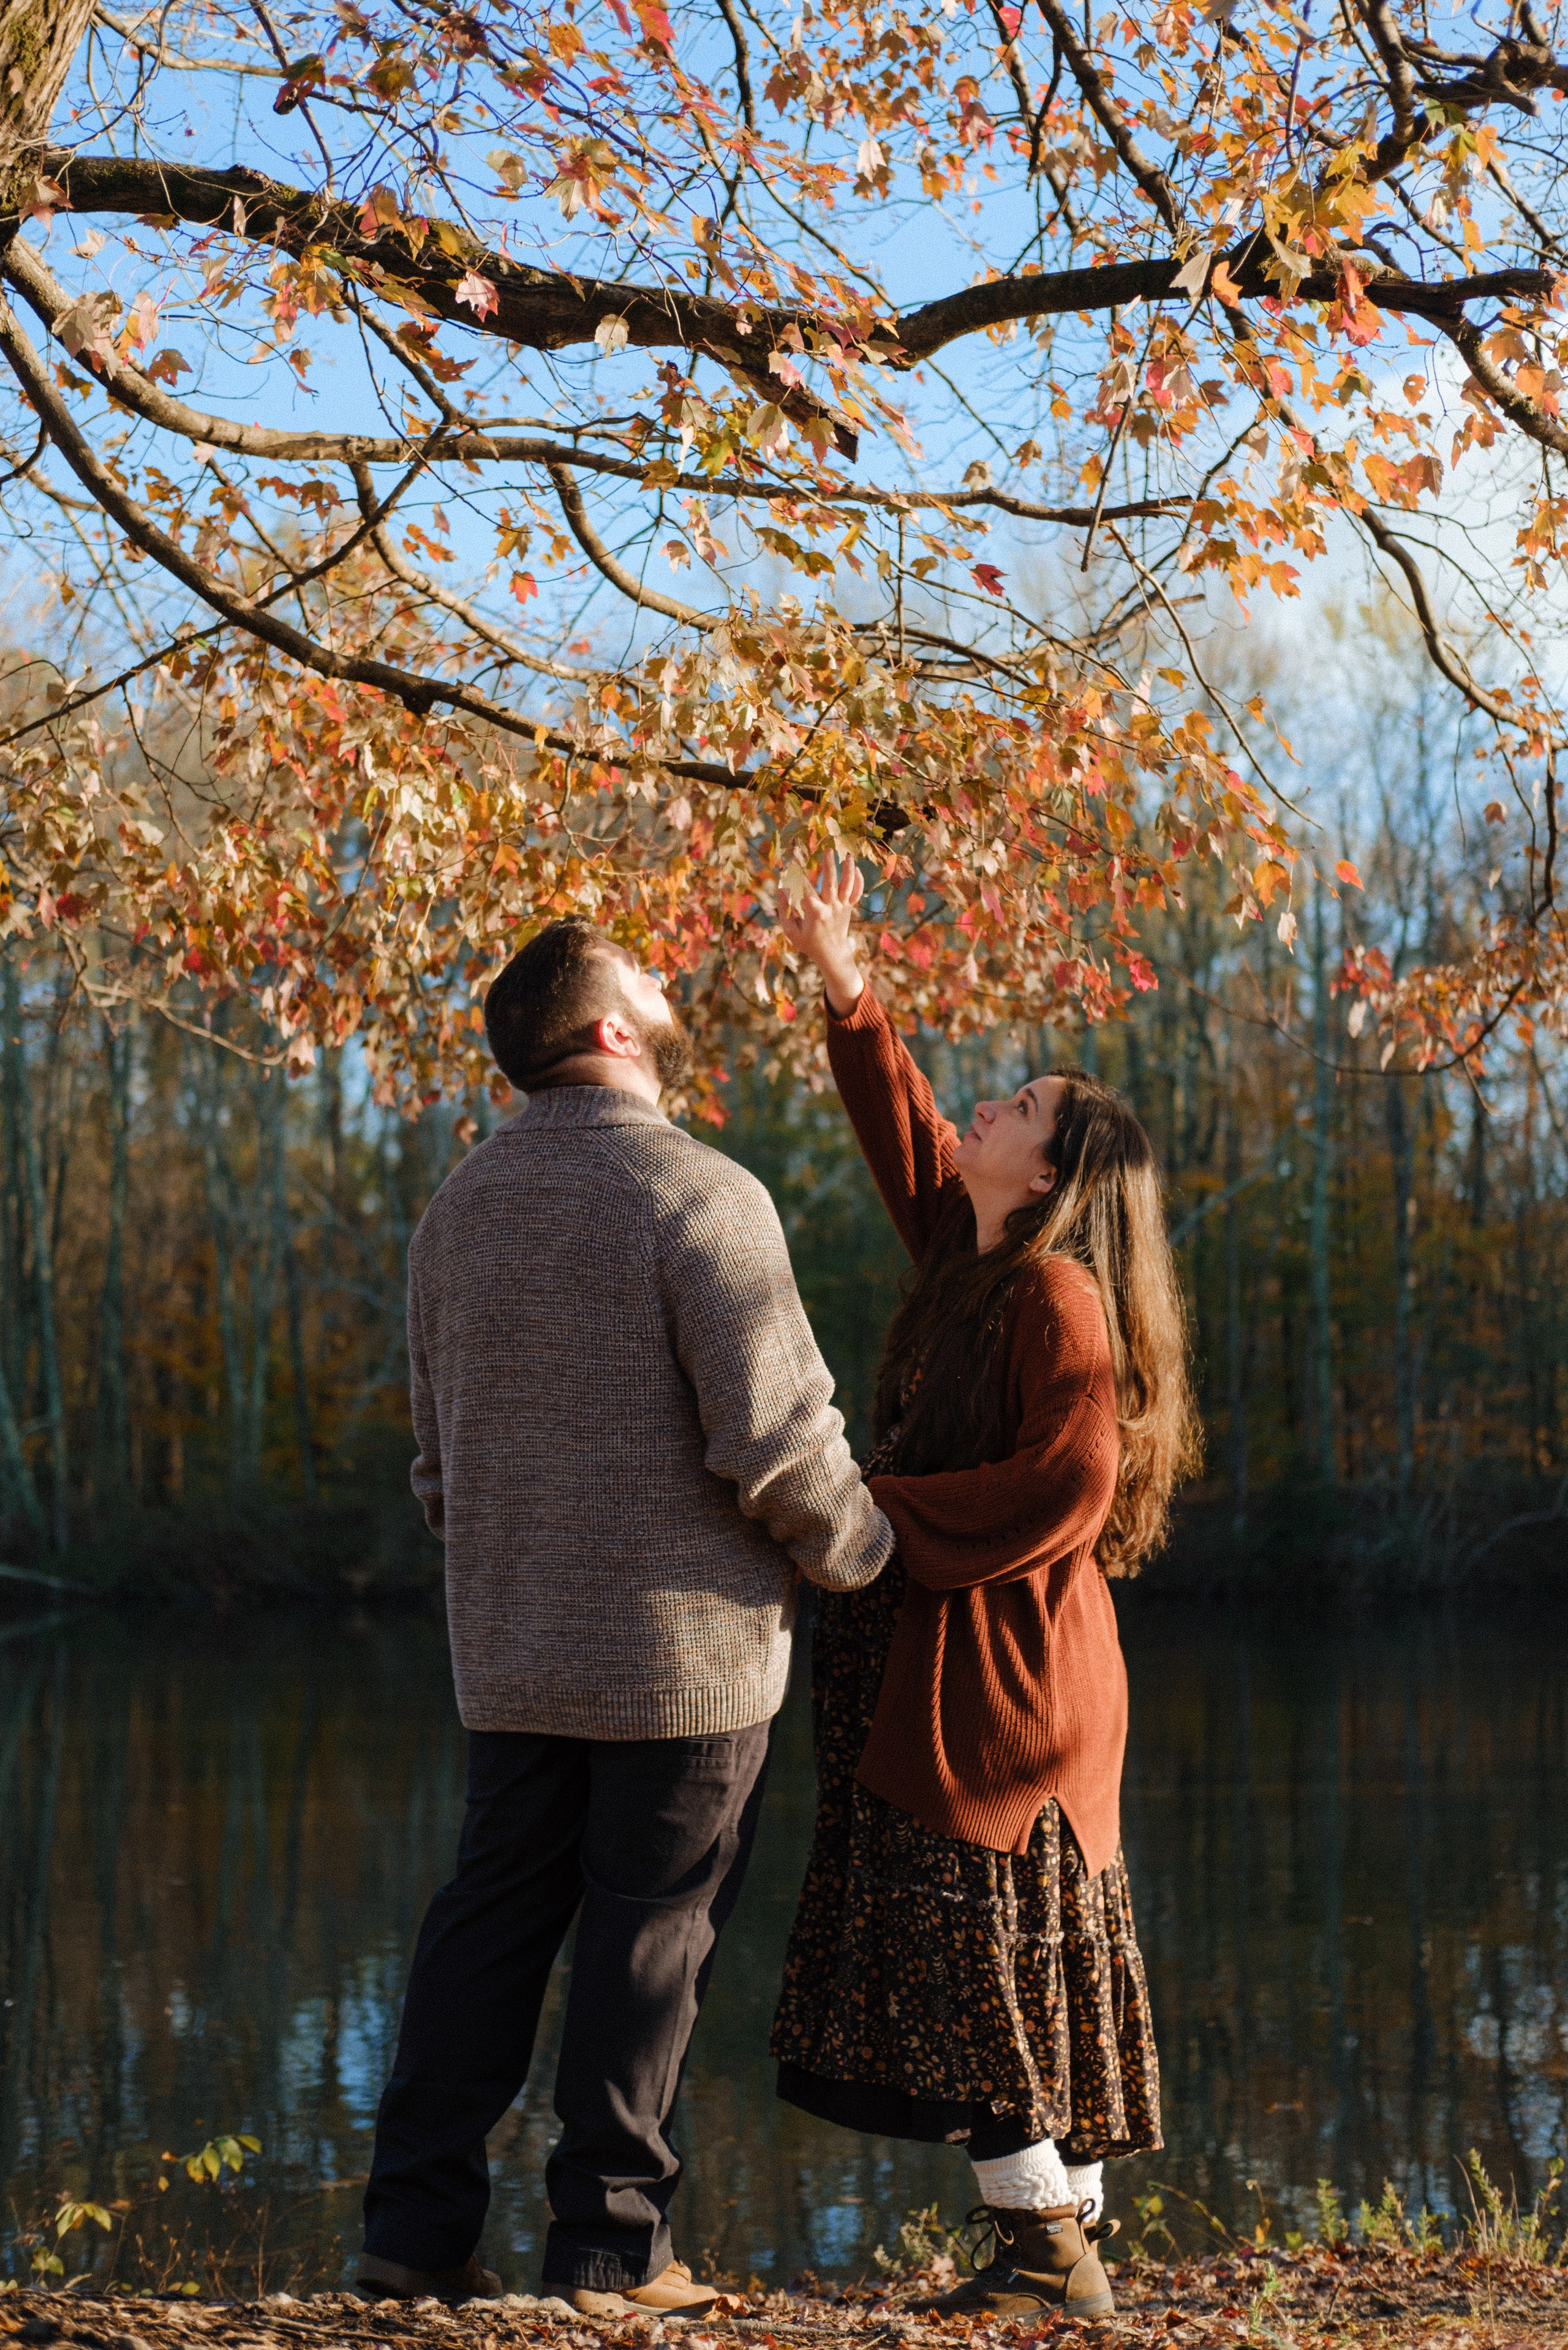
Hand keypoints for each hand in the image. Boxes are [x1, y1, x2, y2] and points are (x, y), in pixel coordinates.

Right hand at [778, 854, 864, 1013]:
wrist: (832, 955)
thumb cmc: (808, 943)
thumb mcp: (791, 931)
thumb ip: (785, 910)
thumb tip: (781, 889)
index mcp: (815, 913)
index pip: (805, 889)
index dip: (797, 875)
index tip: (791, 863)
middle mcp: (831, 908)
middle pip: (831, 883)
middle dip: (829, 866)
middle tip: (828, 851)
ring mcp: (842, 907)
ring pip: (847, 886)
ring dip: (848, 871)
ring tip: (847, 857)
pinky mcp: (849, 908)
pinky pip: (856, 893)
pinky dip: (858, 881)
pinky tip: (856, 869)